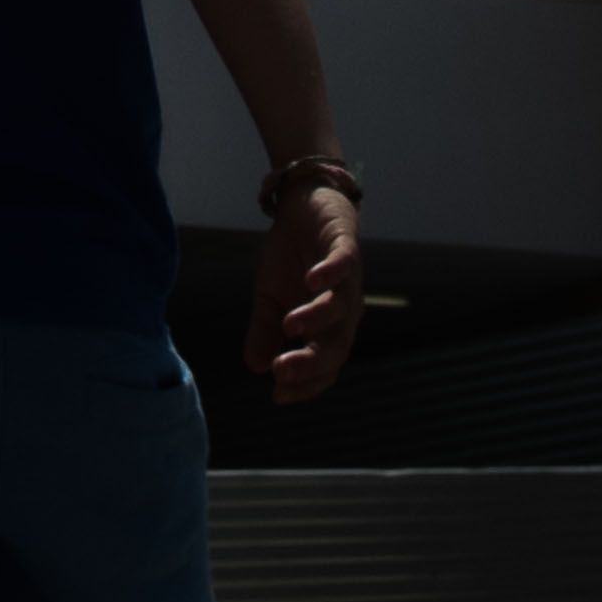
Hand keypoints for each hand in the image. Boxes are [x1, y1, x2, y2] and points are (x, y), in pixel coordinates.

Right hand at [247, 179, 363, 404]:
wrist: (303, 207)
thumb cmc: (291, 257)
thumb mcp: (268, 296)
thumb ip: (265, 331)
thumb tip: (254, 368)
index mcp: (328, 327)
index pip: (325, 366)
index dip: (306, 383)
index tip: (278, 395)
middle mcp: (344, 308)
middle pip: (337, 344)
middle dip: (312, 362)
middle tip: (282, 372)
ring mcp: (347, 278)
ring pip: (341, 307)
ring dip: (318, 317)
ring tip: (289, 324)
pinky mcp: (344, 244)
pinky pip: (343, 263)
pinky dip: (331, 273)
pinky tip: (312, 281)